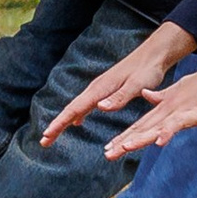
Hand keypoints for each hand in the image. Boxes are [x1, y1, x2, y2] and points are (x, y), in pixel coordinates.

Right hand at [40, 20, 196, 146]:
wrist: (152, 55)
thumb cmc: (147, 71)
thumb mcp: (137, 85)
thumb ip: (119, 97)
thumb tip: (99, 107)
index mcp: (100, 90)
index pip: (75, 109)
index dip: (60, 123)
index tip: (46, 134)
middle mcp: (95, 89)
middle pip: (70, 109)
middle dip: (56, 125)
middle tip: (43, 142)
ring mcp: (99, 89)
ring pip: (76, 107)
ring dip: (63, 121)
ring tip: (53, 135)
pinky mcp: (105, 90)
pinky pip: (85, 105)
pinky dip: (77, 115)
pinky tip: (77, 123)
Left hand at [102, 41, 196, 159]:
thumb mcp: (180, 92)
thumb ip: (162, 96)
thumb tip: (146, 95)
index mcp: (164, 109)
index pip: (140, 126)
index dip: (124, 138)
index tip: (109, 150)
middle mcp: (168, 110)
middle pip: (143, 129)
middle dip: (125, 143)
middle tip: (107, 155)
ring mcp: (181, 111)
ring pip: (156, 126)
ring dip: (140, 138)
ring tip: (124, 148)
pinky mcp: (196, 112)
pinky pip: (180, 122)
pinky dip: (168, 131)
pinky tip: (159, 141)